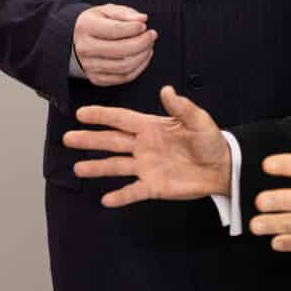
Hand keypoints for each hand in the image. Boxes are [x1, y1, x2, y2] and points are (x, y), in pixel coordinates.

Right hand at [63, 85, 230, 205]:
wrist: (222, 167)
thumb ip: (181, 107)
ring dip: (97, 167)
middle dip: (90, 140)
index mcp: (151, 127)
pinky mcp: (154, 186)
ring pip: (116, 166)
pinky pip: (133, 191)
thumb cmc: (211, 140)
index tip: (81, 113)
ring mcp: (146, 166)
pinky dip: (120, 196)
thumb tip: (166, 90)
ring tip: (78, 168)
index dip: (101, 116)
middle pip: (111, 141)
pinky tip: (105, 200)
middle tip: (68, 138)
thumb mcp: (198, 120)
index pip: (120, 119)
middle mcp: (144, 146)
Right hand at [73, 4, 156, 85]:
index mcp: (85, 27)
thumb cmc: (97, 23)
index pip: (115, 30)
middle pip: (121, 50)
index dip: (134, 28)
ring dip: (143, 55)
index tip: (144, 25)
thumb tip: (143, 19)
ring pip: (124, 66)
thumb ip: (125, 14)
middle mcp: (84, 48)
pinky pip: (124, 78)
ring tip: (149, 45)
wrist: (78, 41)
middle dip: (143, 43)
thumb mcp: (107, 11)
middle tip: (152, 35)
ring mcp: (89, 66)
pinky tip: (143, 56)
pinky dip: (139, 68)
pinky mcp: (96, 79)